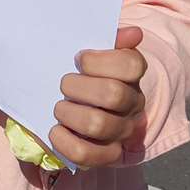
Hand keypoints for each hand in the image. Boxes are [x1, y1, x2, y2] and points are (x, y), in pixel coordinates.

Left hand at [49, 26, 146, 168]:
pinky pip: (86, 154)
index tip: (79, 58)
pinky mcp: (106, 156)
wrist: (71, 105)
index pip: (132, 65)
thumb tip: (134, 33)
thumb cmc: (79, 73)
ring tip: (58, 107)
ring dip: (69, 113)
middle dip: (77, 87)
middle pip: (113, 94)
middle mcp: (132, 104)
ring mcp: (121, 131)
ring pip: (99, 124)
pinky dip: (64, 142)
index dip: (100, 61)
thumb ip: (107, 38)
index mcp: (130, 76)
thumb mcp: (89, 53)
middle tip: (63, 84)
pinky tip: (55, 130)